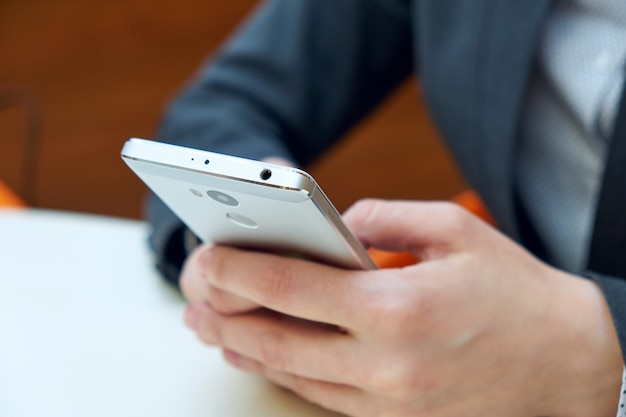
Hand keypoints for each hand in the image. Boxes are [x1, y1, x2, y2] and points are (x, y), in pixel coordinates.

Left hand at [181, 199, 622, 416]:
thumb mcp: (452, 230)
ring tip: (211, 326)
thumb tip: (330, 226)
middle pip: (276, 339)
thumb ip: (380, 218)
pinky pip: (321, 397)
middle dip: (224, 314)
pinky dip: (283, 372)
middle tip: (192, 295)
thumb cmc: (513, 292)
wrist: (569, 365)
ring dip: (244, 347)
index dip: (237, 271)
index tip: (204, 258)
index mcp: (395, 308)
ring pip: (292, 374)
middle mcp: (384, 364)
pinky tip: (263, 355)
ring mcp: (386, 401)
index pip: (290, 289)